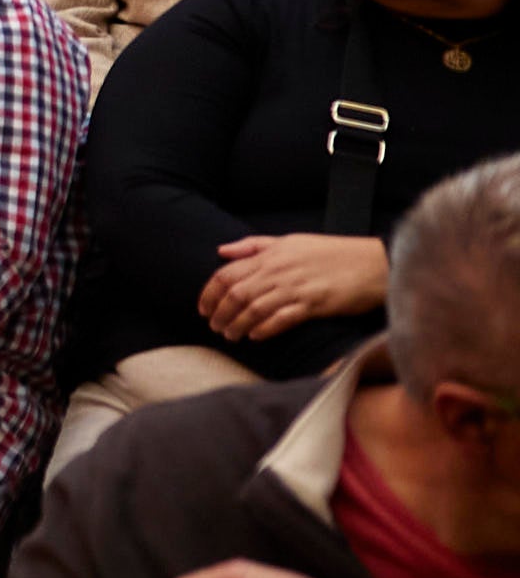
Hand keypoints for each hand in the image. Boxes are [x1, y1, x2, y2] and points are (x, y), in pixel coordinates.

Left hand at [199, 233, 388, 341]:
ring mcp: (295, 288)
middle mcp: (278, 271)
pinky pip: (281, 319)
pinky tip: (256, 336)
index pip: (226, 274)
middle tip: (214, 327)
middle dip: (220, 313)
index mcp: (270, 255)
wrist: (374, 263)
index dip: (209, 293)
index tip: (203, 309)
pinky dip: (264, 328)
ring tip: (230, 336)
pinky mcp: (314, 305)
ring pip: (254, 309)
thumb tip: (221, 252)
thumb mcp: (290, 241)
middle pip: (236, 294)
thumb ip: (254, 246)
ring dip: (238, 325)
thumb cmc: (331, 252)